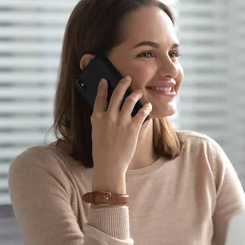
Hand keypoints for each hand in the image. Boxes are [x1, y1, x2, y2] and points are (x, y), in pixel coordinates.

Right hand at [90, 76, 151, 192]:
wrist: (109, 165)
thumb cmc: (102, 152)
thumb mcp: (97, 133)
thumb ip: (101, 121)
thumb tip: (108, 111)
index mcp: (97, 117)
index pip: (99, 97)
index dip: (103, 87)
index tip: (105, 80)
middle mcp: (109, 116)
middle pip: (117, 94)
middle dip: (123, 83)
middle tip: (127, 78)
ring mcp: (121, 121)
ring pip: (130, 100)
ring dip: (136, 94)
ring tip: (140, 92)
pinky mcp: (133, 127)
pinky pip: (142, 112)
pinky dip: (146, 108)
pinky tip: (148, 106)